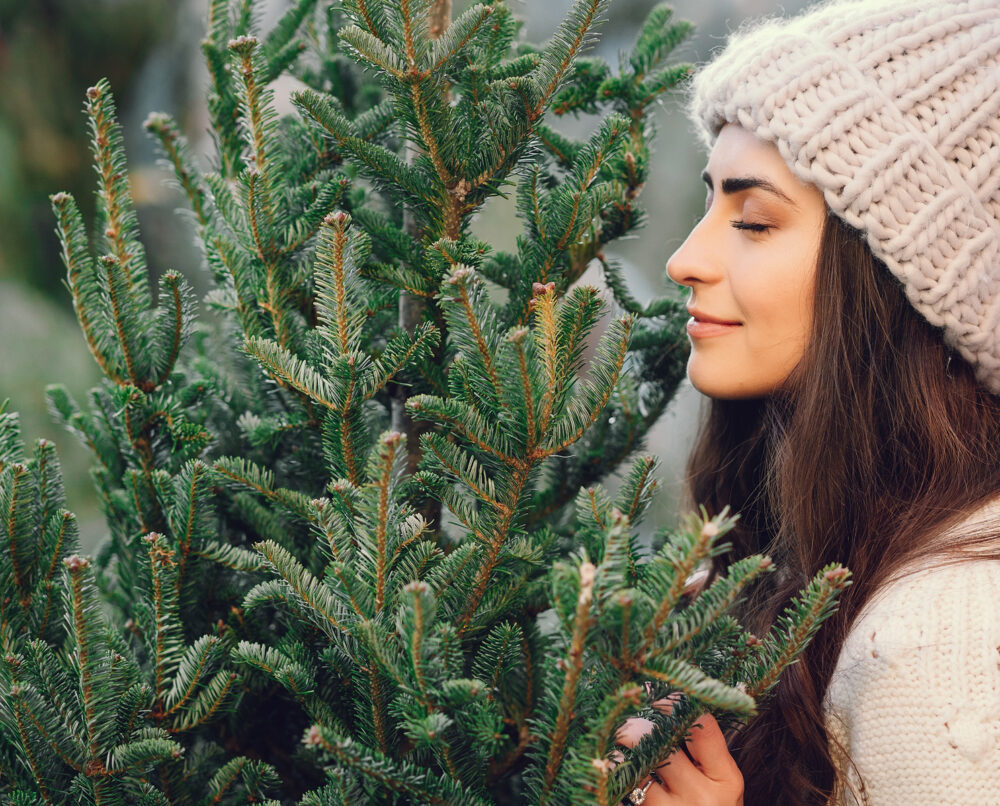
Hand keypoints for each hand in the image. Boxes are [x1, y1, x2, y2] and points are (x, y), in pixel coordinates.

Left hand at [615, 706, 742, 805]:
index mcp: (726, 780)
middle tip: (625, 720)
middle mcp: (702, 798)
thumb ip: (703, 751)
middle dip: (638, 727)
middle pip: (662, 745)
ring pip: (637, 769)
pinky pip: (623, 794)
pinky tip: (610, 770)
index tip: (657, 696)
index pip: (701, 727)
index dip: (675, 705)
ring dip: (621, 753)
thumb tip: (670, 700)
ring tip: (613, 743)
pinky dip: (615, 779)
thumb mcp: (720, 784)